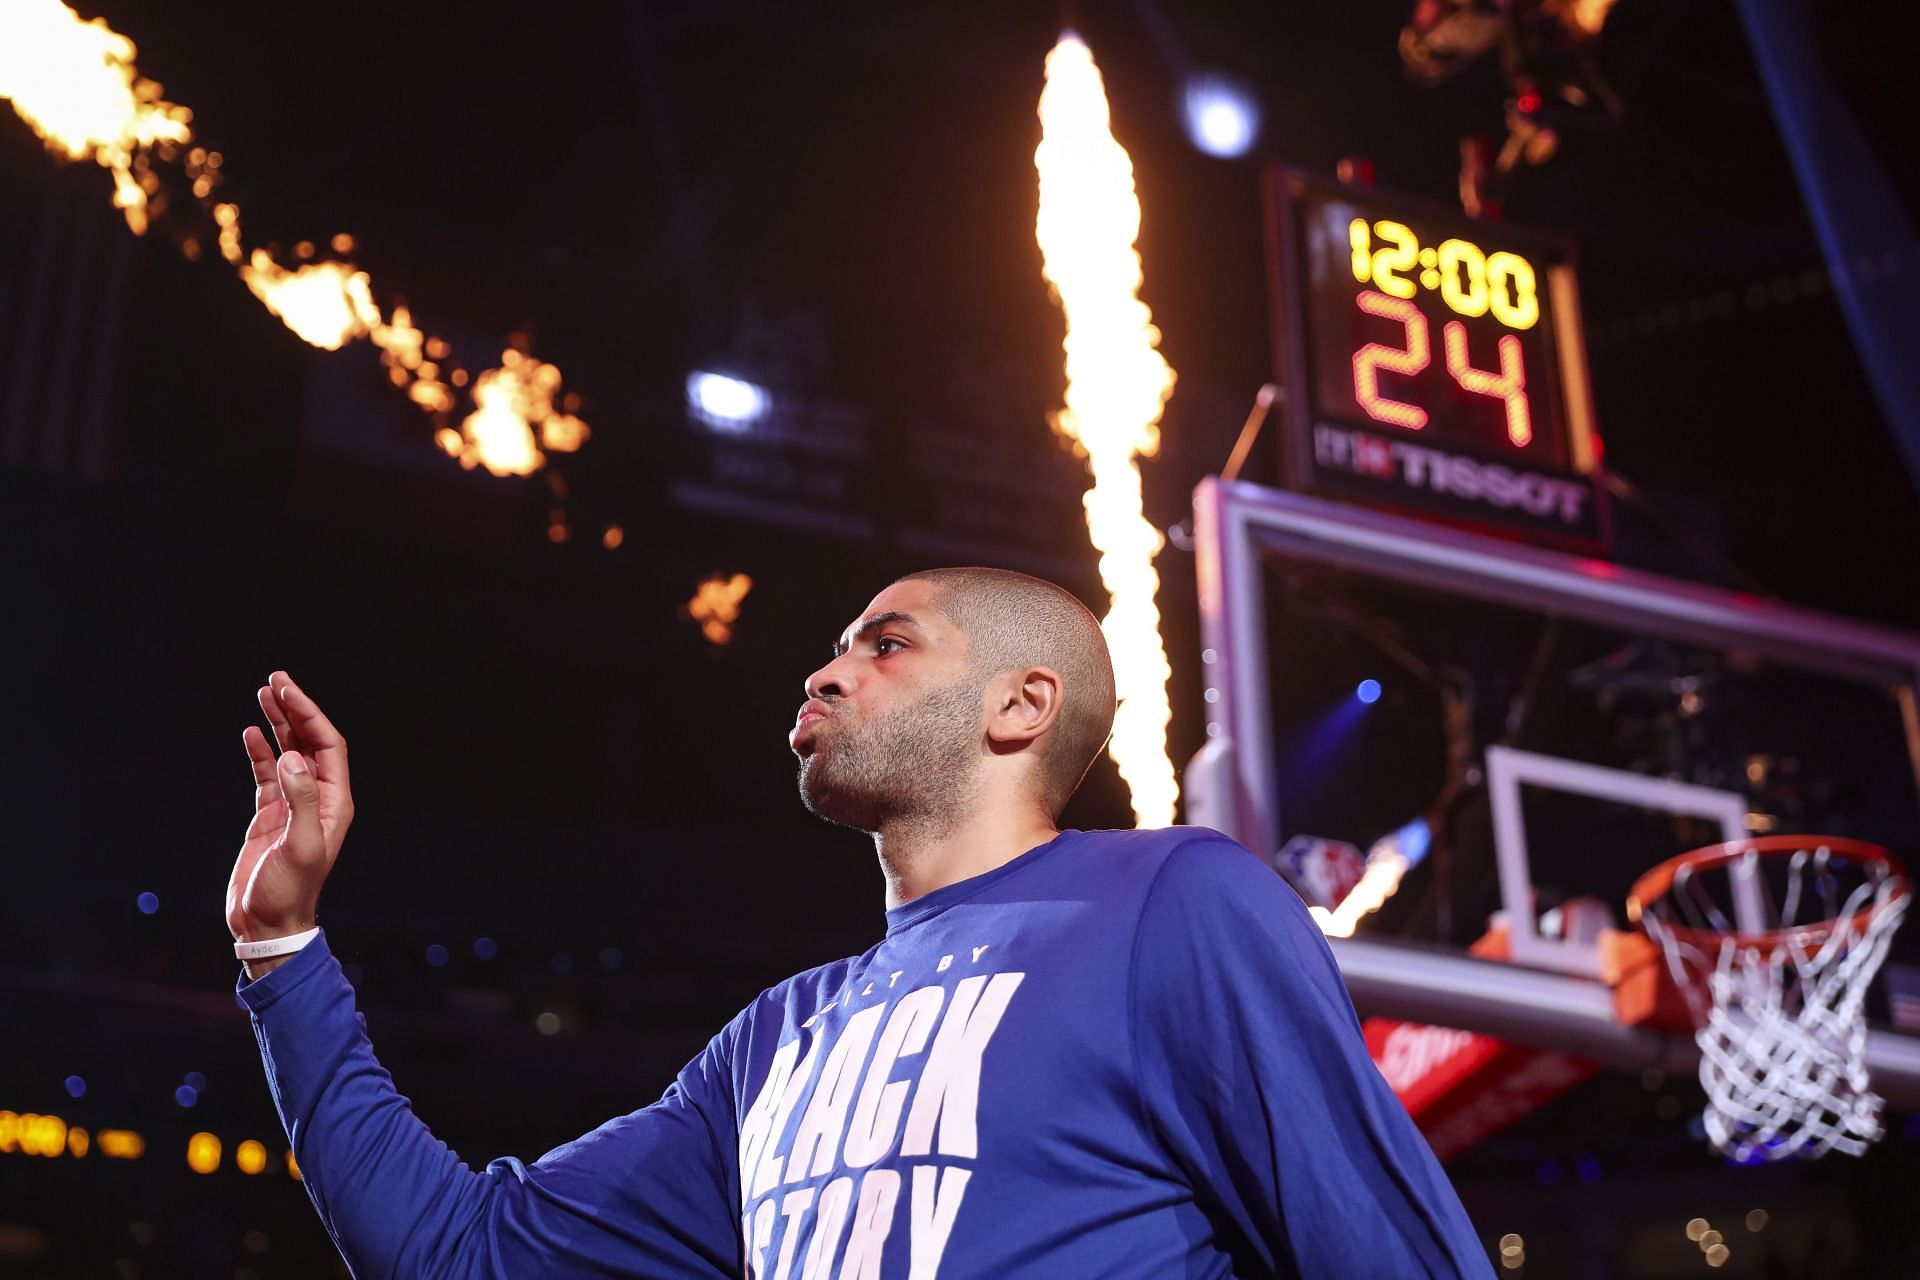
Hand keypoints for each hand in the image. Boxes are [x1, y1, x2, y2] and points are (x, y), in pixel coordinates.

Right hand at [227, 672, 354, 975]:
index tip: (288, 690)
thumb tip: (292, 758)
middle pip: (310, 742)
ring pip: (288, 753)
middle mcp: (319, 799)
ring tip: (264, 693)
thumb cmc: (289, 892)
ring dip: (278, 724)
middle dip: (296, 709)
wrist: (266, 923)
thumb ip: (300, 800)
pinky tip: (252, 733)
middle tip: (276, 679)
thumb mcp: (300, 846)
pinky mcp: (270, 814)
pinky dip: (261, 752)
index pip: (328, 746)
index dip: (310, 715)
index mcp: (335, 803)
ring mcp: (293, 804)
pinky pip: (267, 773)